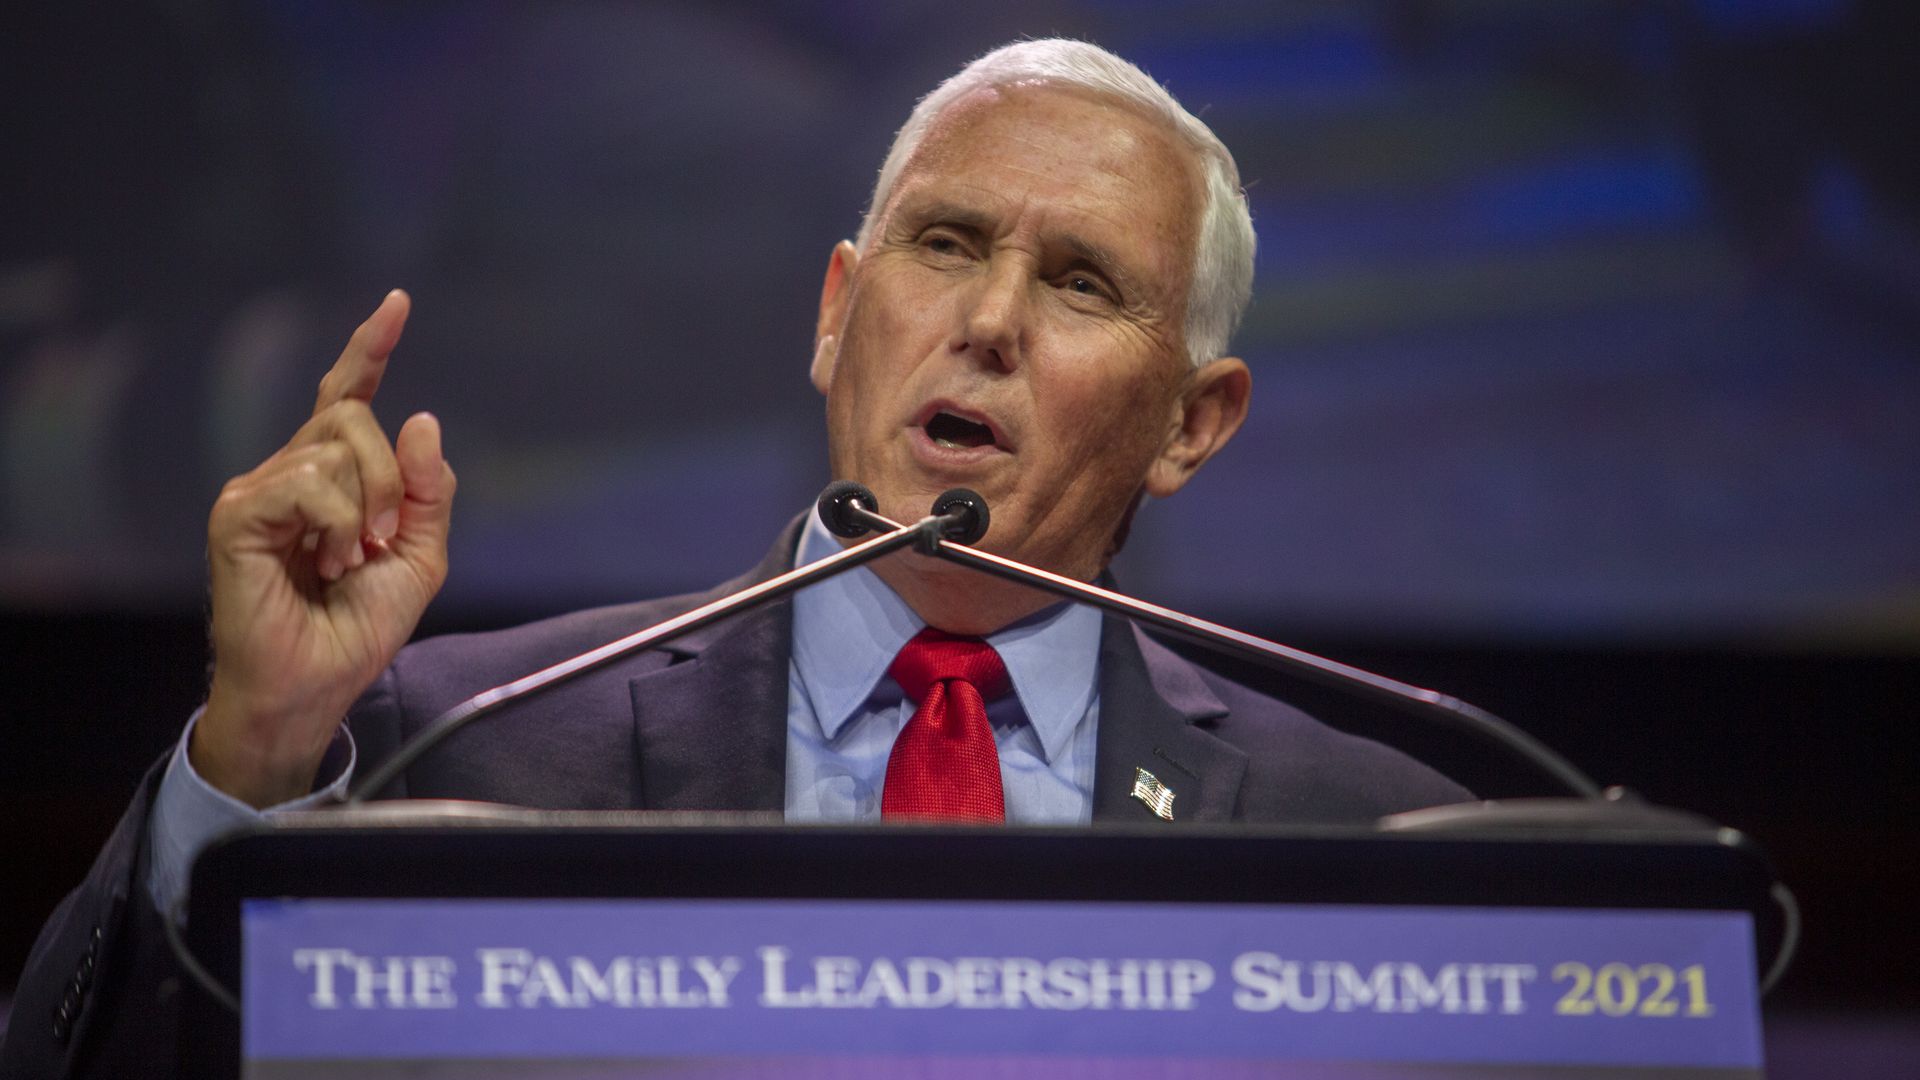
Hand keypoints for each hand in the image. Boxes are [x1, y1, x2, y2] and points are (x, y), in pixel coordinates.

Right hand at [194, 290, 455, 806]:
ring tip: (344, 562)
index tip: (397, 302)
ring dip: (366, 511)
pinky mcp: (237, 513)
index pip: (347, 396)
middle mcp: (291, 471)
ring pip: (336, 449)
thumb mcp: (421, 557)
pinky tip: (321, 560)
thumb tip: (421, 418)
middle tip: (382, 543)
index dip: (370, 347)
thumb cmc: (358, 626)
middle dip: (392, 480)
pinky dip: (335, 522)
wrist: (319, 683)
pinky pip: (308, 482)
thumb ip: (430, 491)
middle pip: (355, 418)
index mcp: (333, 476)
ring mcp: (260, 488)